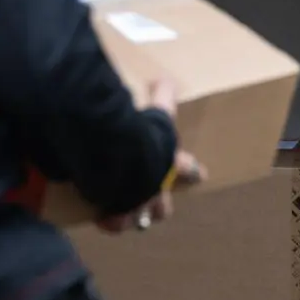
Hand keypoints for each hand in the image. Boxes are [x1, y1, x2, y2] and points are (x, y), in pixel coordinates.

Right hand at [95, 79, 202, 233]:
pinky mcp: (115, 211)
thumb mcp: (158, 112)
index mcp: (168, 164)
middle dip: (160, 206)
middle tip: (158, 208)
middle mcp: (156, 188)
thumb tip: (164, 80)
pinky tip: (99, 218)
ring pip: (138, 218)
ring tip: (118, 216)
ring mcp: (137, 204)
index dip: (192, 170)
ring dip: (130, 216)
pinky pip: (109, 219)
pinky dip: (105, 218)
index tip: (201, 174)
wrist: (122, 156)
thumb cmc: (144, 134)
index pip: (187, 168)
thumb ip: (162, 95)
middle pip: (163, 207)